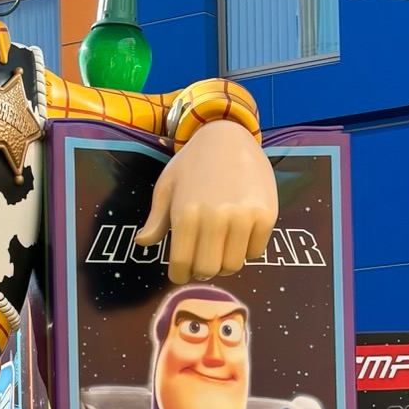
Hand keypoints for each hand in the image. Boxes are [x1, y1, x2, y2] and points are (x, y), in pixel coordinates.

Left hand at [139, 121, 278, 283]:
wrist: (228, 134)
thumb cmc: (192, 162)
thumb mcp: (167, 186)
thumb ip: (156, 219)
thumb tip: (142, 243)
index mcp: (185, 215)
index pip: (181, 266)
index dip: (180, 274)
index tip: (182, 271)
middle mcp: (215, 219)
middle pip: (209, 270)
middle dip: (202, 271)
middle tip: (202, 260)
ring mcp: (243, 217)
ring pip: (234, 265)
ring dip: (225, 262)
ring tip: (221, 247)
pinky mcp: (266, 215)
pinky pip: (256, 252)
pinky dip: (247, 250)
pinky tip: (240, 235)